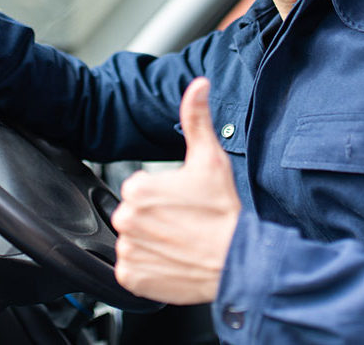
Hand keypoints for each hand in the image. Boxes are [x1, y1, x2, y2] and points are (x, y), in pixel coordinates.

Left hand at [111, 77, 240, 304]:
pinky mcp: (132, 278)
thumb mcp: (210, 159)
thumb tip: (197, 85)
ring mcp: (129, 250)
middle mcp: (126, 219)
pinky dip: (148, 268)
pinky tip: (171, 261)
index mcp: (137, 189)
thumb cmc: (223, 212)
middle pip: (134, 214)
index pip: (139, 189)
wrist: (237, 261)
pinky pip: (132, 270)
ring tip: (180, 243)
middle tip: (183, 224)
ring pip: (133, 241)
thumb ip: (196, 119)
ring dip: (151, 243)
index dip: (163, 196)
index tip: (183, 204)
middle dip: (155, 219)